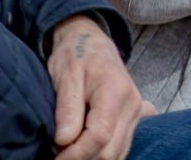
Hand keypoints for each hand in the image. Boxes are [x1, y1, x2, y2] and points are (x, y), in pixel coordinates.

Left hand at [47, 14, 156, 159]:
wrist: (90, 42)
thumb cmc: (75, 55)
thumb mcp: (66, 75)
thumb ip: (67, 107)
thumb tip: (63, 141)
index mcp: (115, 91)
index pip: (99, 136)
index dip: (75, 154)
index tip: (55, 157)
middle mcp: (131, 104)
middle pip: (110, 151)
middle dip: (82, 159)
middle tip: (57, 154)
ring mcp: (136, 113)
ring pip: (117, 154)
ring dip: (92, 158)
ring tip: (69, 150)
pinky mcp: (134, 118)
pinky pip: (121, 147)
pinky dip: (102, 154)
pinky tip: (86, 148)